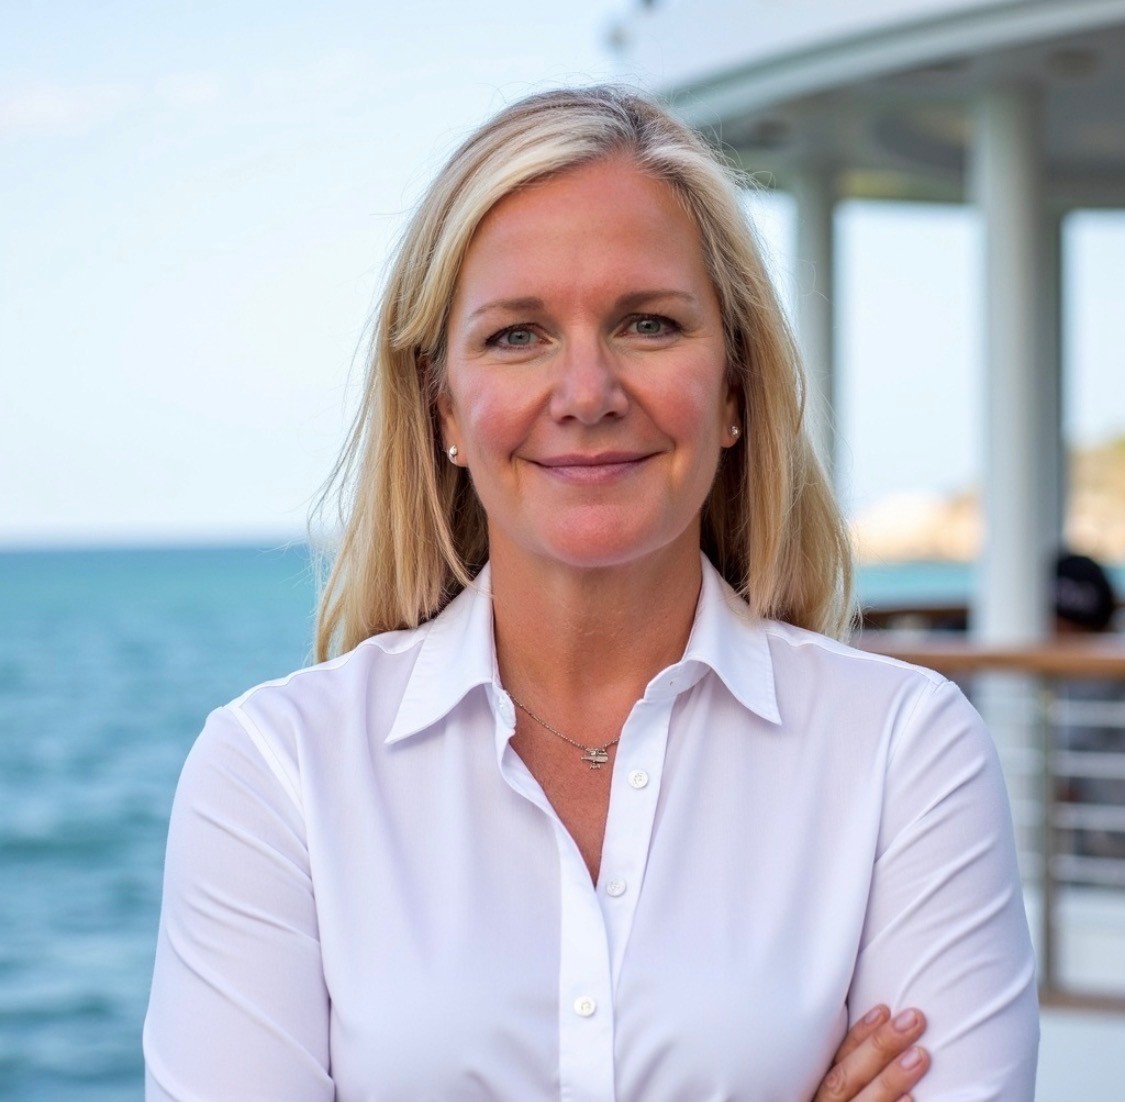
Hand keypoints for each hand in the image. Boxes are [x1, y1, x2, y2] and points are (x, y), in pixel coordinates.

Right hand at [813, 1005, 929, 1100]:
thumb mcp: (839, 1088)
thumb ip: (851, 1071)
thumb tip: (884, 1026)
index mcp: (816, 1092)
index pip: (835, 1059)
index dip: (859, 1034)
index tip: (884, 1009)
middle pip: (844, 1076)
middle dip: (879, 1046)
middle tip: (913, 1020)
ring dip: (891, 1077)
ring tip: (920, 1055)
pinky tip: (911, 1098)